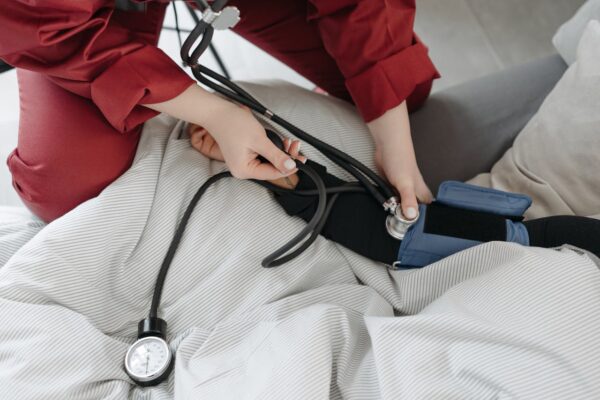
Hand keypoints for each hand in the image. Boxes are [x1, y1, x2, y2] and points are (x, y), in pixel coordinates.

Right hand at [201, 102, 297, 179]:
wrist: (218, 112)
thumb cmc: (234, 124)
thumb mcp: (259, 140)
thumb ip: (276, 156)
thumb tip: (290, 166)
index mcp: (244, 170)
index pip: (272, 173)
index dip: (288, 167)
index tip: (302, 160)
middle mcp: (242, 170)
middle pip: (271, 169)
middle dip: (286, 158)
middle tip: (296, 146)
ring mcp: (243, 163)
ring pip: (269, 162)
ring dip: (281, 153)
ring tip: (290, 142)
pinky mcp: (245, 156)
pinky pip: (263, 157)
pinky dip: (273, 150)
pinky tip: (281, 142)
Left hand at [367, 102, 432, 219]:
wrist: (387, 145)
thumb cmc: (401, 159)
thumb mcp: (405, 184)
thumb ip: (408, 200)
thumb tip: (412, 216)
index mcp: (420, 191)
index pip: (428, 209)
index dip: (427, 219)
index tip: (422, 231)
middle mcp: (412, 190)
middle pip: (415, 208)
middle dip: (413, 218)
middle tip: (407, 230)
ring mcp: (401, 188)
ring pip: (403, 204)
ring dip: (400, 211)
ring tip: (397, 223)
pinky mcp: (391, 184)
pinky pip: (392, 198)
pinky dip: (391, 203)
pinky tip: (387, 207)